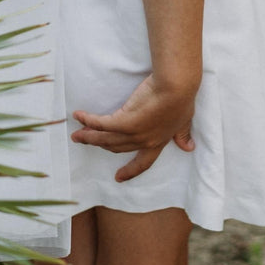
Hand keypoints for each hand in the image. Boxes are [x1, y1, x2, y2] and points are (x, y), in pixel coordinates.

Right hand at [70, 74, 195, 182]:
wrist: (176, 87)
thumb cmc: (182, 99)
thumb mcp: (184, 120)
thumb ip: (182, 134)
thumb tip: (188, 147)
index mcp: (158, 143)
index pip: (143, 163)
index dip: (130, 171)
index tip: (119, 178)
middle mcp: (144, 142)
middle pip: (116, 147)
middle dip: (99, 145)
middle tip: (84, 140)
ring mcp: (134, 133)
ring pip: (106, 139)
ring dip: (89, 136)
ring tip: (76, 134)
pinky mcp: (125, 121)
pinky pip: (102, 124)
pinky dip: (88, 120)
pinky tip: (78, 115)